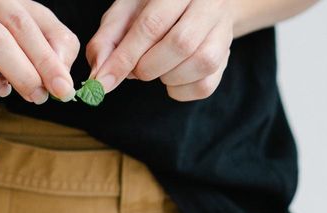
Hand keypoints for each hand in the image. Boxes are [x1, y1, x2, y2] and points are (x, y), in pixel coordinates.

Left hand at [87, 0, 234, 101]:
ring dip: (166, 78)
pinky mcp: (227, 55)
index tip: (104, 81)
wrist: (191, 5)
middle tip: (136, 68)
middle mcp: (208, 3)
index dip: (125, 56)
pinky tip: (171, 76)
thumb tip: (99, 75)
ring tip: (156, 67)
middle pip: (181, 44)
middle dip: (148, 67)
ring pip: (200, 64)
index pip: (152, 24)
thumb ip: (107, 41)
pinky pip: (206, 85)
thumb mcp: (124, 13)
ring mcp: (223, 29)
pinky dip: (180, 90)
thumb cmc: (152, 8)